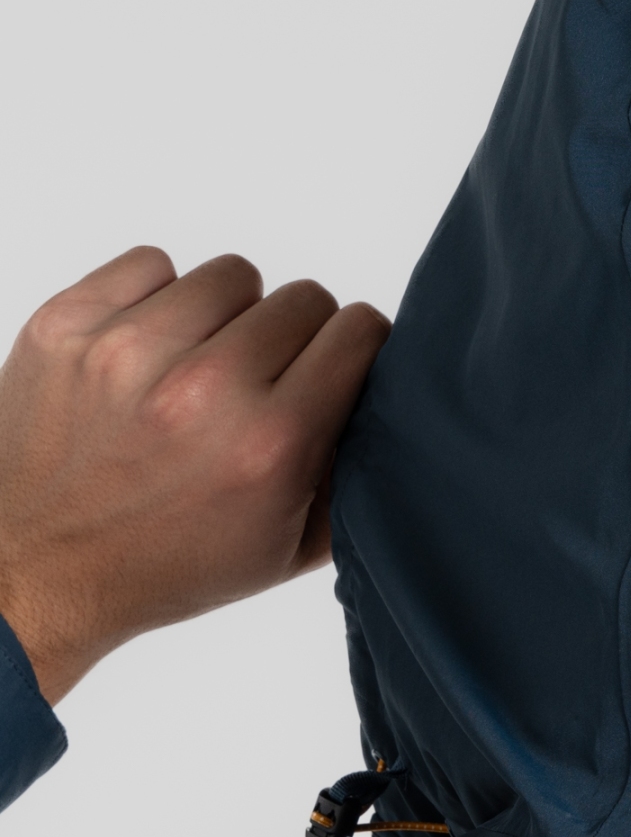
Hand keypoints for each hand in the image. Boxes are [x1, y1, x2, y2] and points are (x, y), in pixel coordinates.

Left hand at [0, 247, 387, 704]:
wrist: (35, 572)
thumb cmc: (168, 565)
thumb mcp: (291, 549)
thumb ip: (354, 473)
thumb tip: (389, 403)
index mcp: (273, 445)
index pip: (360, 331)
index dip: (361, 348)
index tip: (342, 369)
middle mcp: (206, 390)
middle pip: (303, 297)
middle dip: (300, 337)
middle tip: (269, 382)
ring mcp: (129, 350)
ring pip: (231, 275)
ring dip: (232, 314)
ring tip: (206, 365)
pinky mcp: (67, 325)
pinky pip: (151, 264)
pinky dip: (161, 298)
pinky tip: (154, 352)